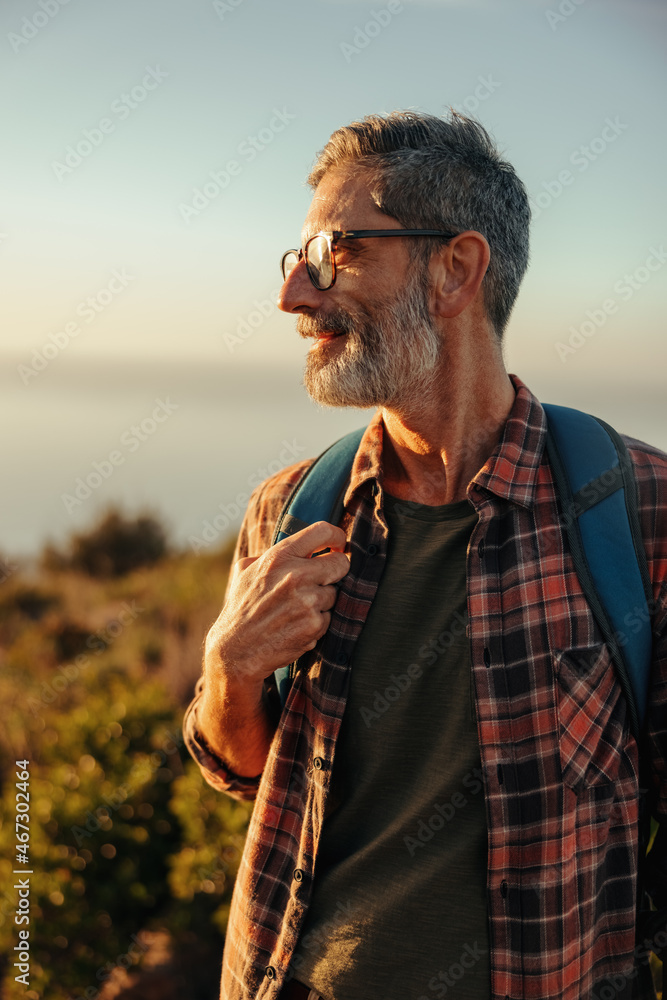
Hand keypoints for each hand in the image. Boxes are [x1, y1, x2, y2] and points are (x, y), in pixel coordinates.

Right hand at [205, 520, 349, 685]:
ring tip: (296, 610)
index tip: (338, 544)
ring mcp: (307, 601)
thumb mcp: (246, 572)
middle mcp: (295, 575)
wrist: (236, 650)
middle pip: (340, 564)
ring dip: (322, 601)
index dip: (336, 537)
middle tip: (323, 580)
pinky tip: (296, 626)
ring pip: (335, 593)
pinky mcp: (314, 624)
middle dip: (335, 571)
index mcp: (279, 557)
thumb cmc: (241, 608)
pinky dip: (317, 622)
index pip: (322, 532)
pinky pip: (329, 616)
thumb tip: (297, 548)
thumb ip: (270, 555)